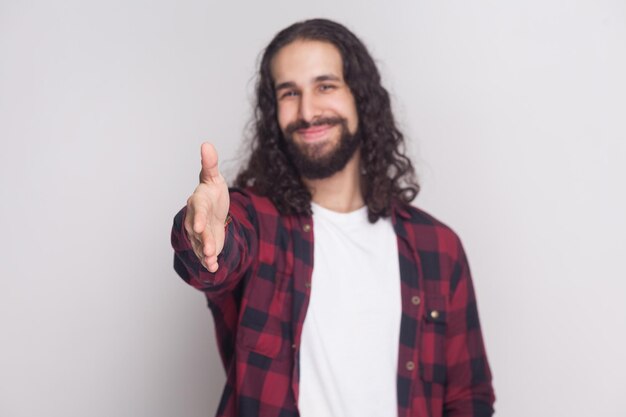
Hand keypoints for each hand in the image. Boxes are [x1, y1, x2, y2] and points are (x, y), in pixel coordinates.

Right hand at [184, 142, 229, 271]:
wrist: (213, 207)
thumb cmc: (212, 190)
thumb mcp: (213, 177)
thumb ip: (210, 164)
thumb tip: (206, 144)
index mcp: (198, 202)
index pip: (198, 210)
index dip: (198, 219)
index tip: (201, 227)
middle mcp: (196, 219)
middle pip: (198, 232)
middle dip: (204, 241)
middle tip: (210, 250)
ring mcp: (200, 233)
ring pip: (201, 244)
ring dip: (206, 254)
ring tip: (212, 262)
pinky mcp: (206, 243)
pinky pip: (205, 253)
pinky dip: (209, 261)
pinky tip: (214, 268)